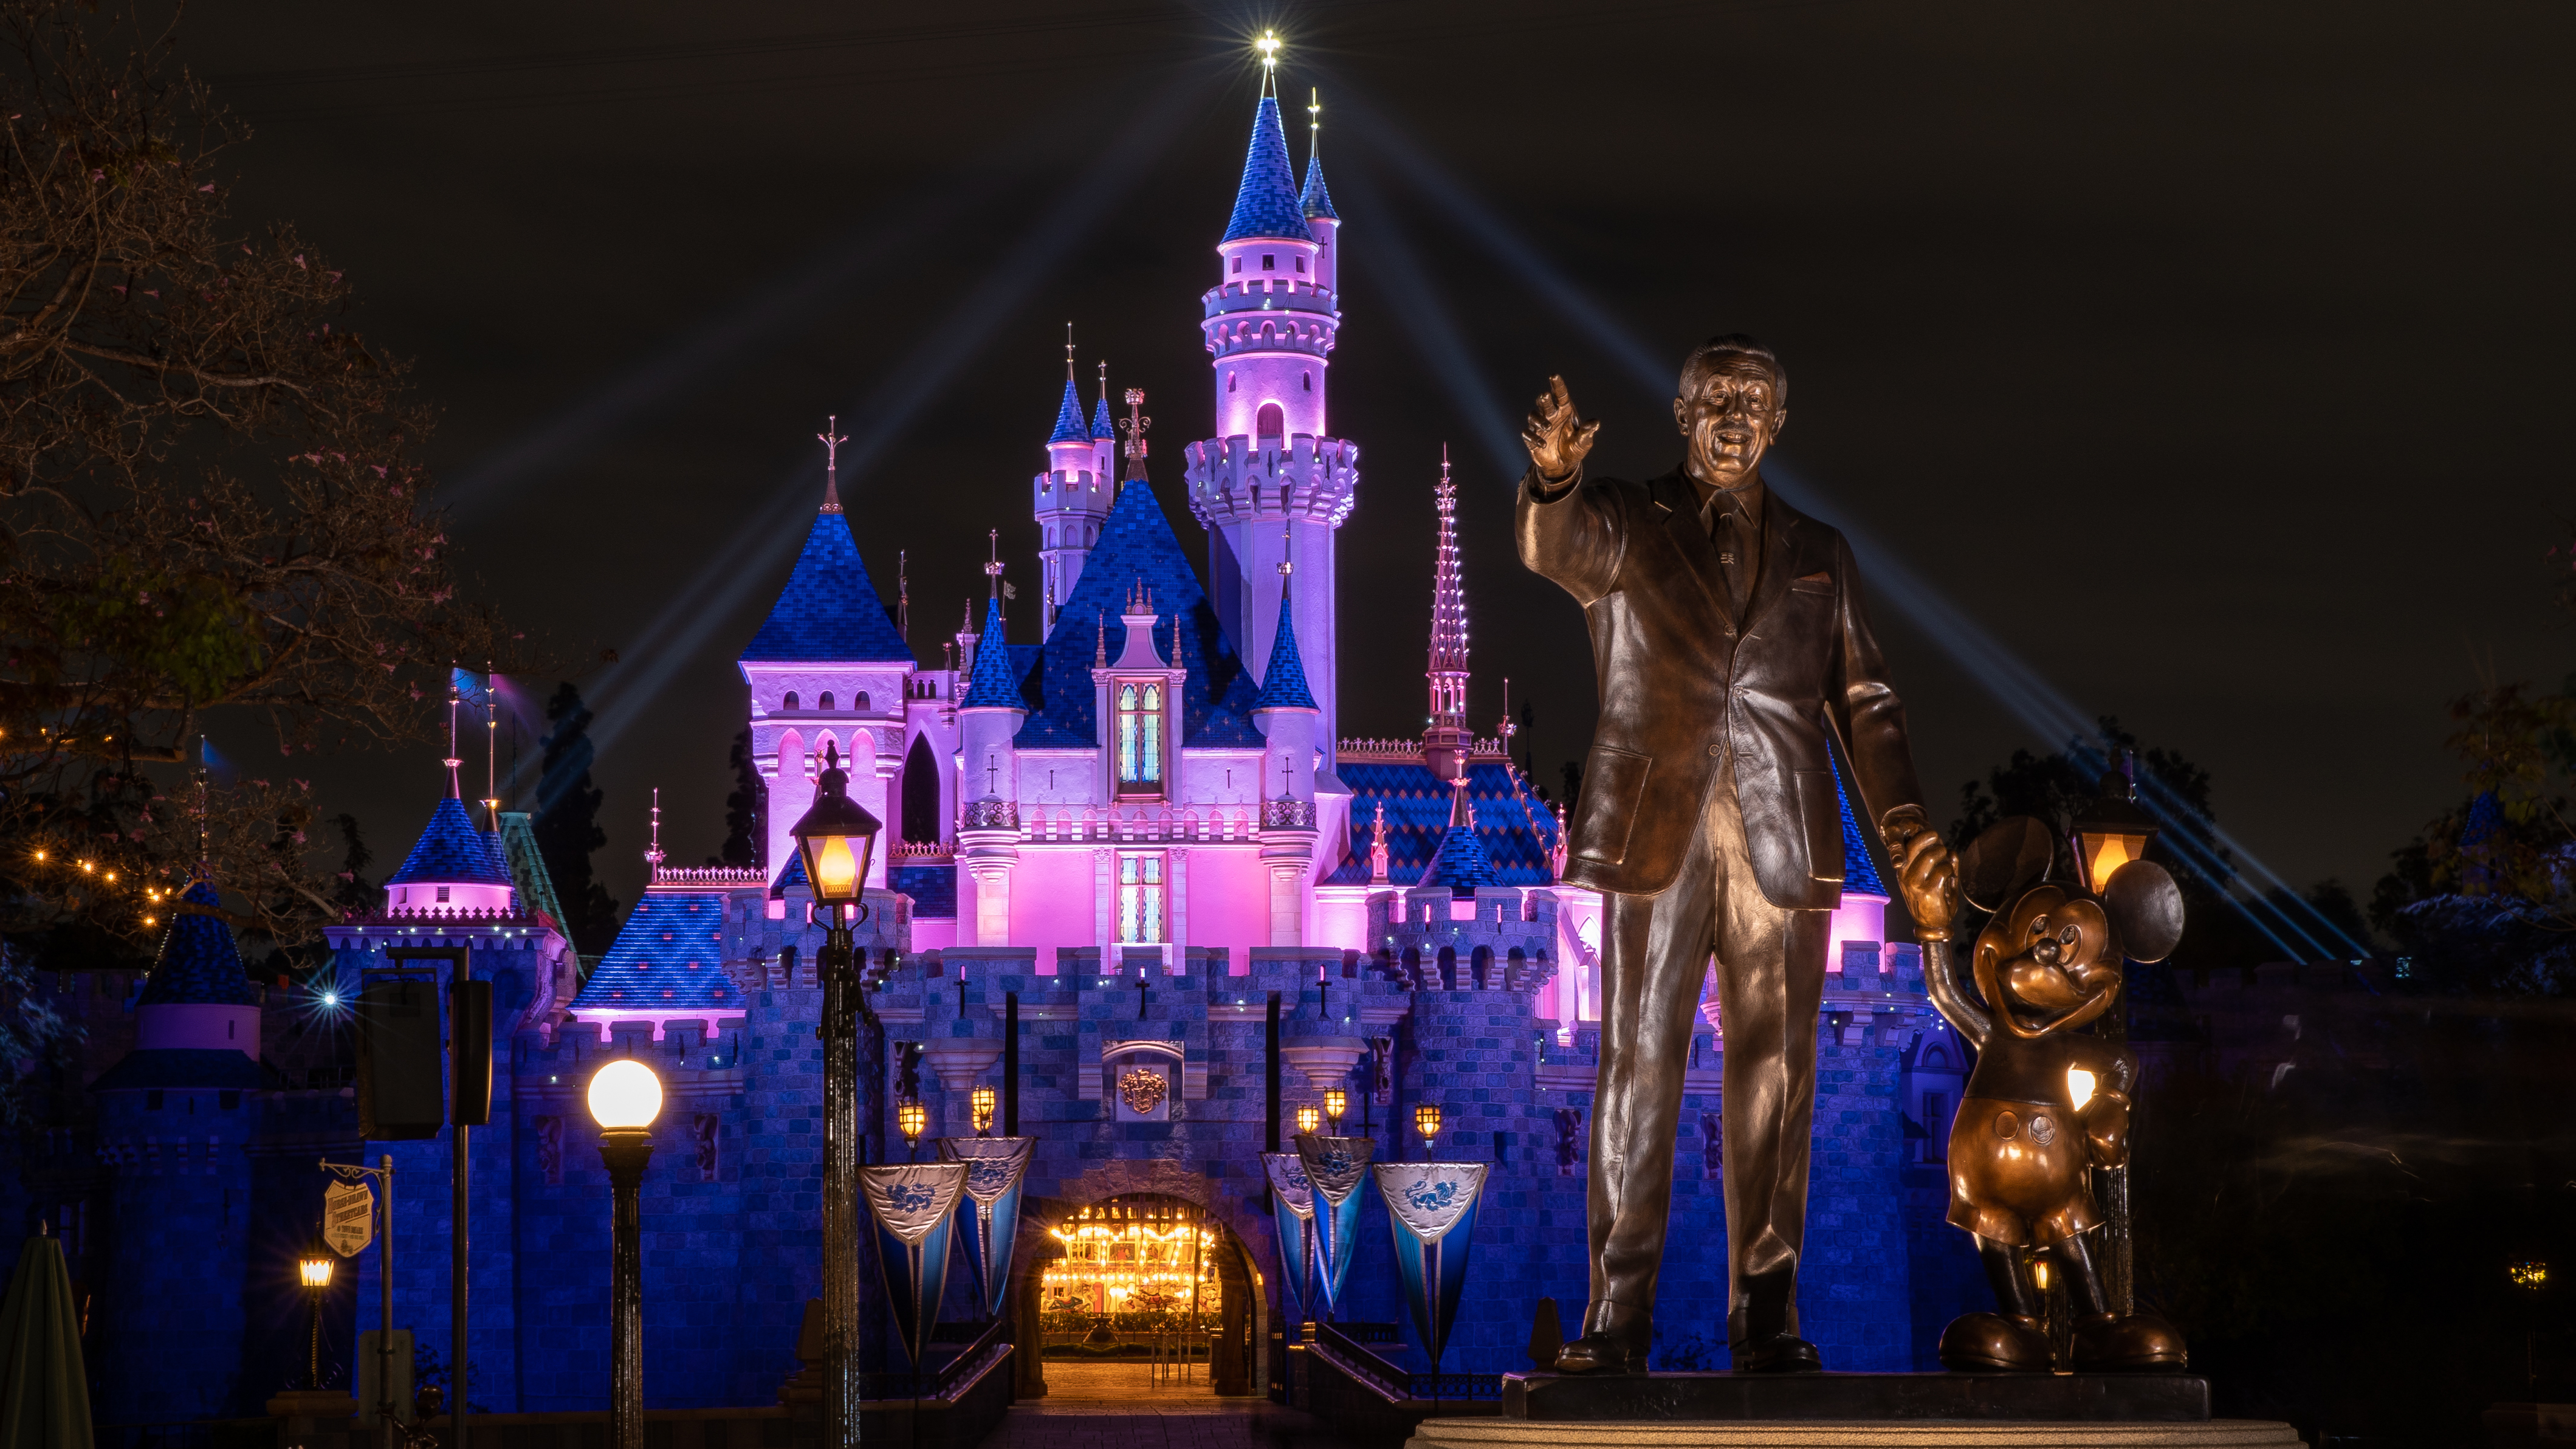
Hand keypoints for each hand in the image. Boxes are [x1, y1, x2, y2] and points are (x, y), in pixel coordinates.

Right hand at [1522, 375, 1599, 482]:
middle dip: (1544, 399)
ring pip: (1533, 416)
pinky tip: (1543, 444)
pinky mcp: (1532, 439)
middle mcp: (1551, 416)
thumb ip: (1587, 432)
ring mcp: (1540, 427)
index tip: (1554, 375)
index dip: (1557, 385)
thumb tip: (1595, 422)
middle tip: (1545, 396)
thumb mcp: (1584, 442)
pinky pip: (1528, 434)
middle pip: (1544, 403)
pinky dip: (1533, 437)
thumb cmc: (1575, 449)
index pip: (1560, 395)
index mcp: (1564, 412)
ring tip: (1548, 427)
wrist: (1563, 466)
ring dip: (1539, 419)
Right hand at [1880, 805, 1958, 940]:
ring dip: (1944, 858)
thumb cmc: (1935, 900)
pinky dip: (1950, 872)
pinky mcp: (1928, 891)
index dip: (1924, 837)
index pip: (1909, 844)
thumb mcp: (1936, 878)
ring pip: (1932, 855)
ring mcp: (1915, 883)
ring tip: (1947, 866)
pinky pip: (1943, 870)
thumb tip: (1952, 851)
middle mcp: (1904, 875)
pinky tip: (1950, 879)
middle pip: (1918, 844)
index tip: (1934, 838)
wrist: (1932, 925)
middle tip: (1943, 852)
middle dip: (1935, 844)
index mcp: (1903, 870)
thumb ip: (1945, 863)